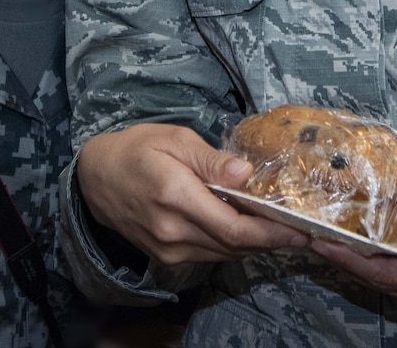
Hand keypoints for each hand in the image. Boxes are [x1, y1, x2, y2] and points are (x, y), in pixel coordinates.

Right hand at [77, 123, 306, 265]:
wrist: (93, 180)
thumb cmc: (135, 150)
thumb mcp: (172, 138)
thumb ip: (210, 158)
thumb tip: (245, 174)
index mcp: (175, 196)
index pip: (233, 227)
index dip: (271, 233)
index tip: (300, 229)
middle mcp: (173, 231)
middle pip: (234, 245)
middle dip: (271, 239)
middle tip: (302, 230)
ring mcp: (169, 249)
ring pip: (225, 254)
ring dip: (255, 244)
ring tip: (282, 229)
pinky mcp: (167, 257)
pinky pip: (210, 254)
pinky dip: (232, 244)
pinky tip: (248, 229)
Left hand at [311, 215, 396, 324]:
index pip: (382, 271)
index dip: (346, 256)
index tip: (314, 236)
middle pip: (378, 279)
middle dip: (342, 258)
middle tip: (310, 231)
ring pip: (390, 282)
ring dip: (360, 263)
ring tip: (332, 236)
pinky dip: (384, 265)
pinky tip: (375, 246)